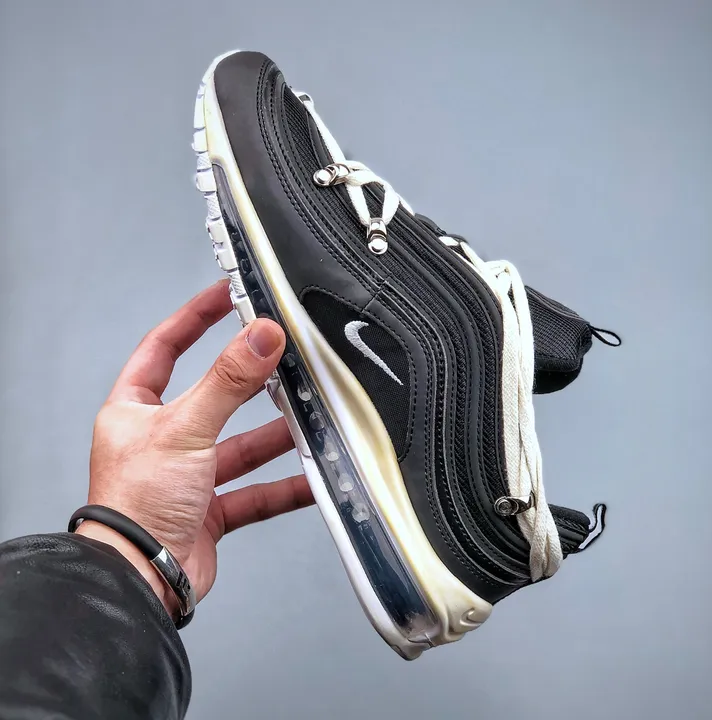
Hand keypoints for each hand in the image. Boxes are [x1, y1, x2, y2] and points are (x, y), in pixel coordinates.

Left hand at [76, 279, 313, 617]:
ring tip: (312, 418)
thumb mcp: (185, 428)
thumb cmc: (136, 505)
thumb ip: (228, 382)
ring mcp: (188, 477)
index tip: (227, 294)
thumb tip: (262, 336)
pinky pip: (256, 492)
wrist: (140, 581)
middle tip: (285, 358)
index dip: (194, 318)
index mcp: (137, 411)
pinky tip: (314, 479)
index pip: (164, 347)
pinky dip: (284, 487)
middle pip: (214, 397)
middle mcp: (162, 440)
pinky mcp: (209, 510)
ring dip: (276, 436)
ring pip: (241, 446)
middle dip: (250, 382)